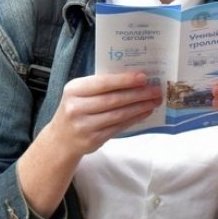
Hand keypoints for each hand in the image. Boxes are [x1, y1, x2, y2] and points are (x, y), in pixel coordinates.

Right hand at [43, 71, 162, 159]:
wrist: (61, 138)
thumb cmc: (77, 109)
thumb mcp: (80, 93)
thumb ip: (100, 85)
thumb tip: (134, 78)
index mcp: (74, 90)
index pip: (103, 83)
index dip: (125, 80)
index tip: (143, 77)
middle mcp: (76, 108)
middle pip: (113, 99)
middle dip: (138, 94)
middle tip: (156, 90)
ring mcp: (84, 126)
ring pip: (118, 115)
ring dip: (140, 107)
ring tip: (154, 101)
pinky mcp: (93, 140)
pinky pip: (118, 127)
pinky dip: (134, 119)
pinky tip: (144, 113)